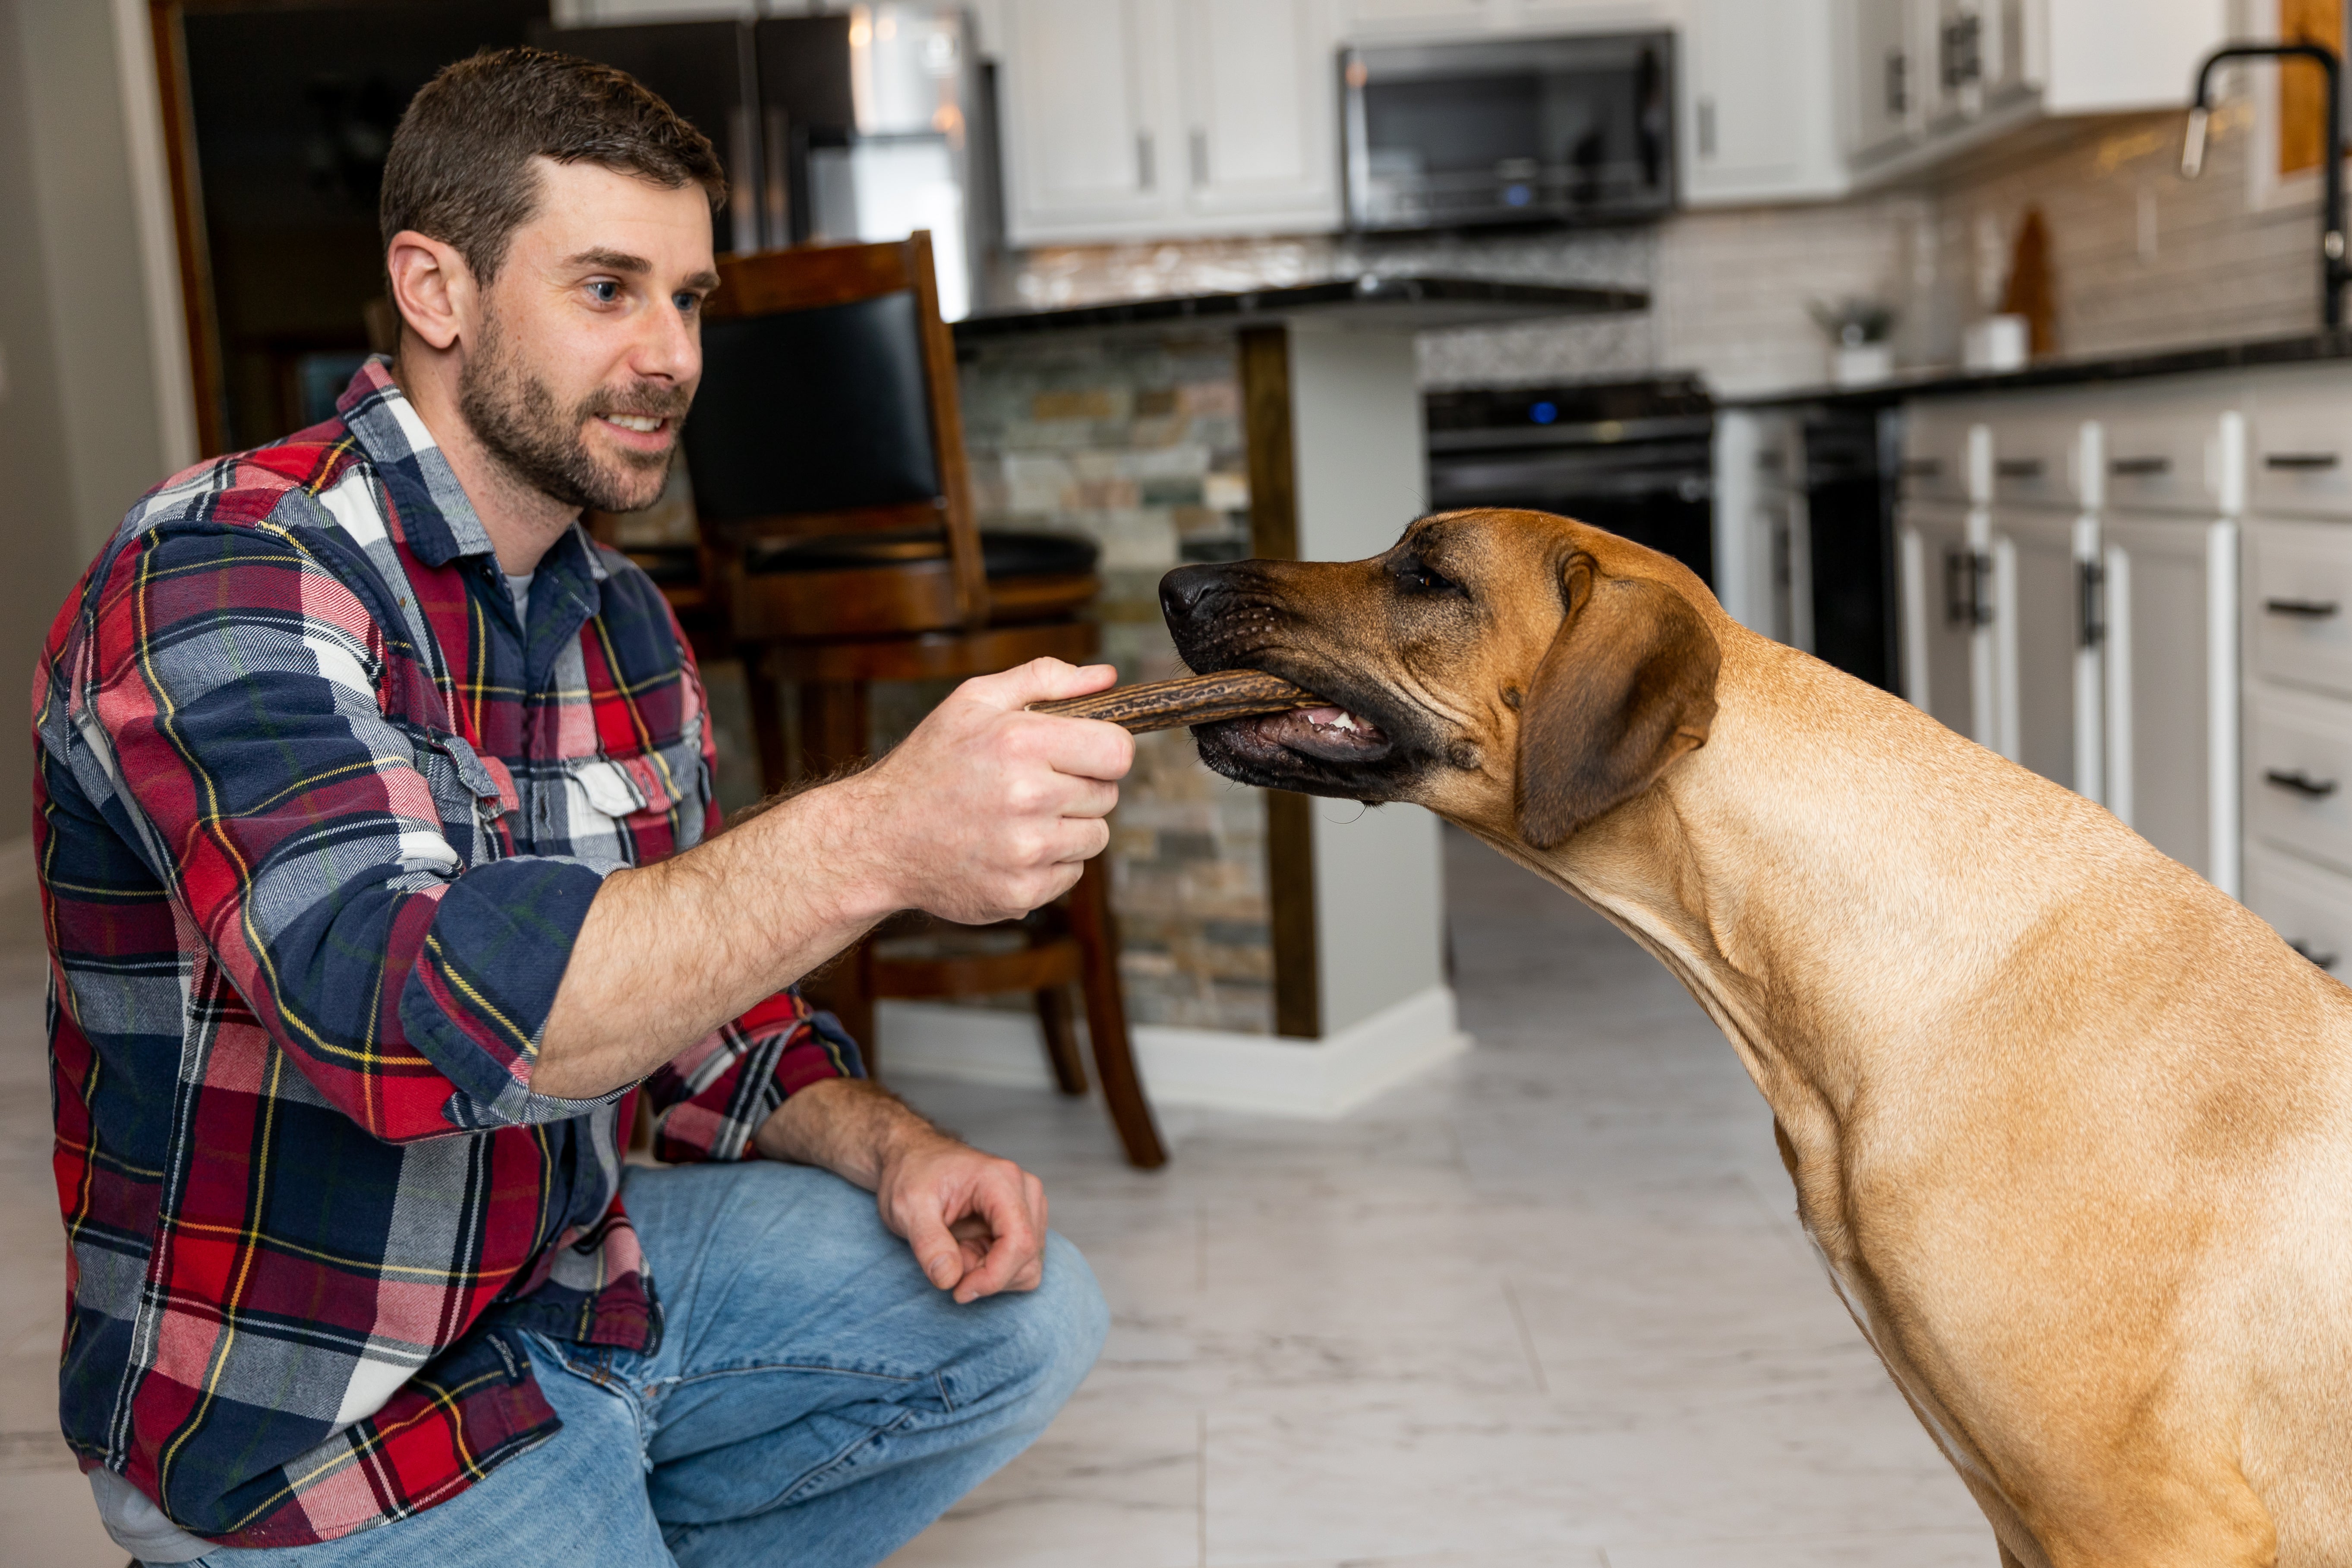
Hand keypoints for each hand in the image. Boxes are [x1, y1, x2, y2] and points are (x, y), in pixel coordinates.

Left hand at [754, 1079, 1049, 1303]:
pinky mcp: (1014, 1220)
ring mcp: (1022, 1206)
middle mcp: (1023, 1192)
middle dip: (990, 1278)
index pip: (1021, 1247)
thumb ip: (931, 1246)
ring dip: (989, 1274)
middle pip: (1031, 1260)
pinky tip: (959, 1255)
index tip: (957, 1293)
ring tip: (949, 1258)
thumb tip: (950, 1282)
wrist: (897, 1154)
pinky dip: (989, 1269)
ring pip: (1027, 1265)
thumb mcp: (906, 1209)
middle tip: (946, 1274)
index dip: (993, 1279)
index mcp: (1004, 1183)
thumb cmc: (901, 1175)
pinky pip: (1015, 1262)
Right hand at [834, 658, 1133, 925]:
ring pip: (1095, 837)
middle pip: (1108, 795)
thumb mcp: (973, 702)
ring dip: (1068, 826)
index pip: (1118, 751)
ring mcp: (1026, 852)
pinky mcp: (1022, 893)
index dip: (1105, 750)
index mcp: (1021, 742)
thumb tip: (1107, 677)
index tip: (1082, 754)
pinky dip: (1049, 862)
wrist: (878, 839)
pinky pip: (1071, 873)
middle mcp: (1028, 798)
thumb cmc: (929, 764)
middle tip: (1031, 785)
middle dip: (1079, 787)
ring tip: (1018, 817)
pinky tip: (1008, 848)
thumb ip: (1044, 680)